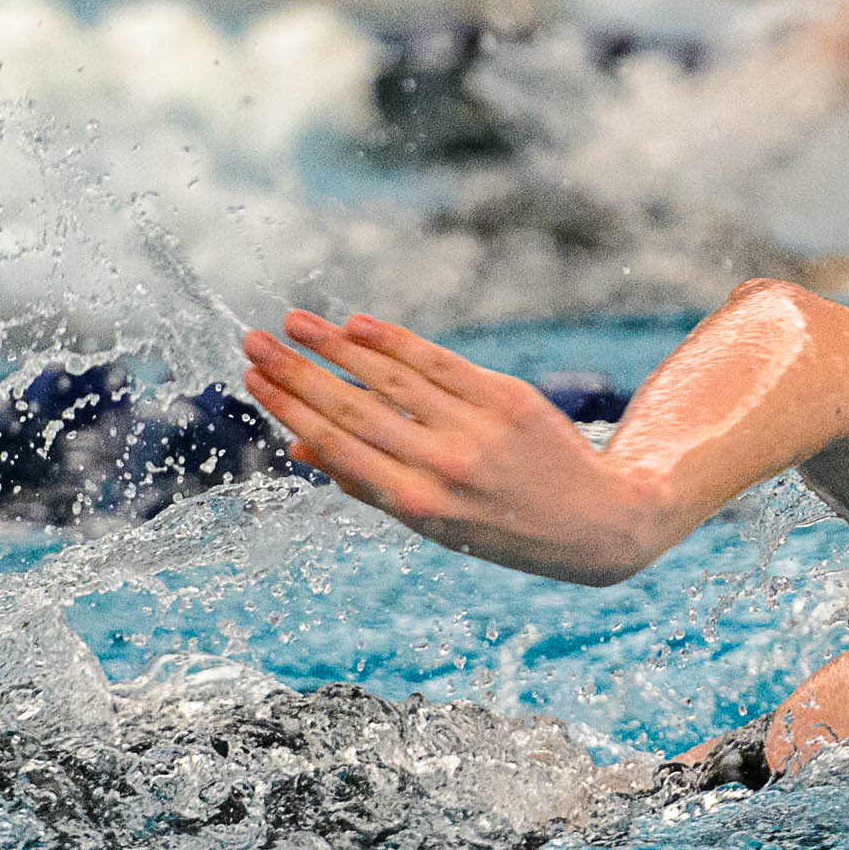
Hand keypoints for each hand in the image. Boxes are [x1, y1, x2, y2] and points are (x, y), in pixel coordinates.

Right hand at [239, 311, 665, 585]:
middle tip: (252, 342)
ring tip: (293, 323)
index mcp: (417, 506)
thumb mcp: (433, 523)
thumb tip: (301, 446)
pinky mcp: (504, 396)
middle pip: (354, 407)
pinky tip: (357, 324)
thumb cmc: (500, 525)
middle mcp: (443, 466)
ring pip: (391, 377)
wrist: (596, 523)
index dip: (291, 409)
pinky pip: (438, 362)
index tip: (253, 380)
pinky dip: (394, 342)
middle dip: (297, 372)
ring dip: (334, 345)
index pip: (338, 446)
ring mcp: (475, 429)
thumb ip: (369, 483)